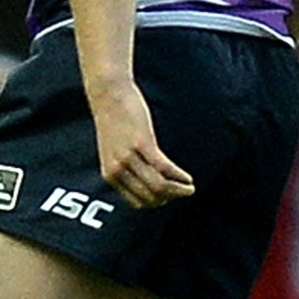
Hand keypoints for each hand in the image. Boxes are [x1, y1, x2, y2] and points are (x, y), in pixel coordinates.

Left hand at [86, 77, 193, 208]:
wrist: (108, 95)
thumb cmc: (114, 121)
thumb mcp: (113, 150)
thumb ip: (124, 167)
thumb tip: (145, 180)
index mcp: (110, 175)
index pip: (137, 202)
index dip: (157, 203)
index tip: (170, 197)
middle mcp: (117, 170)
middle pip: (150, 197)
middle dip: (170, 198)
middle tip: (184, 191)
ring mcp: (128, 157)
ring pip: (159, 186)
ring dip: (178, 190)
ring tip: (190, 188)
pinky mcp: (142, 143)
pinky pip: (164, 168)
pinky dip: (179, 176)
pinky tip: (188, 177)